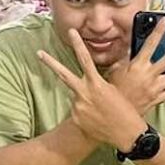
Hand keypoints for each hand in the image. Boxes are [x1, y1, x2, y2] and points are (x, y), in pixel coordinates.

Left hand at [38, 30, 146, 152]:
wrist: (126, 133)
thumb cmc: (125, 110)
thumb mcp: (115, 90)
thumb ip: (100, 83)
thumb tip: (95, 78)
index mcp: (96, 83)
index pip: (84, 59)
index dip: (78, 44)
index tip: (72, 31)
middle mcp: (84, 93)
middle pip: (63, 74)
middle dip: (50, 63)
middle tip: (39, 52)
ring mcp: (78, 106)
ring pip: (75, 96)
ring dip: (84, 101)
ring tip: (98, 111)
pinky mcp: (76, 118)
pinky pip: (77, 111)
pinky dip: (84, 113)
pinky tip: (95, 120)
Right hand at [107, 18, 164, 115]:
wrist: (116, 114)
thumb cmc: (113, 91)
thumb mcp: (114, 70)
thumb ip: (124, 60)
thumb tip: (130, 51)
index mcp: (138, 65)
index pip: (150, 43)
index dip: (158, 30)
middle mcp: (149, 75)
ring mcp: (155, 88)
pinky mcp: (156, 99)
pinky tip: (163, 88)